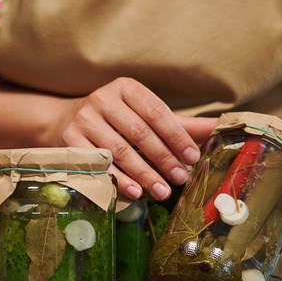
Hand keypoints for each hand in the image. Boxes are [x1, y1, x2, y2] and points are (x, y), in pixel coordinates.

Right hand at [49, 77, 216, 200]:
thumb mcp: (144, 116)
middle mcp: (102, 99)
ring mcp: (83, 119)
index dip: (176, 136)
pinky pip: (100, 165)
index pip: (156, 112)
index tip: (192, 157)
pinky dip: (119, 180)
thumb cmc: (115, 121)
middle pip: (139, 133)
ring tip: (163, 191)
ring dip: (144, 174)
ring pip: (120, 151)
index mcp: (126, 88)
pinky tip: (136, 192)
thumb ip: (180, 124)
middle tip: (180, 178)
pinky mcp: (69, 141)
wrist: (62, 122)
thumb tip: (219, 128)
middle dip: (163, 158)